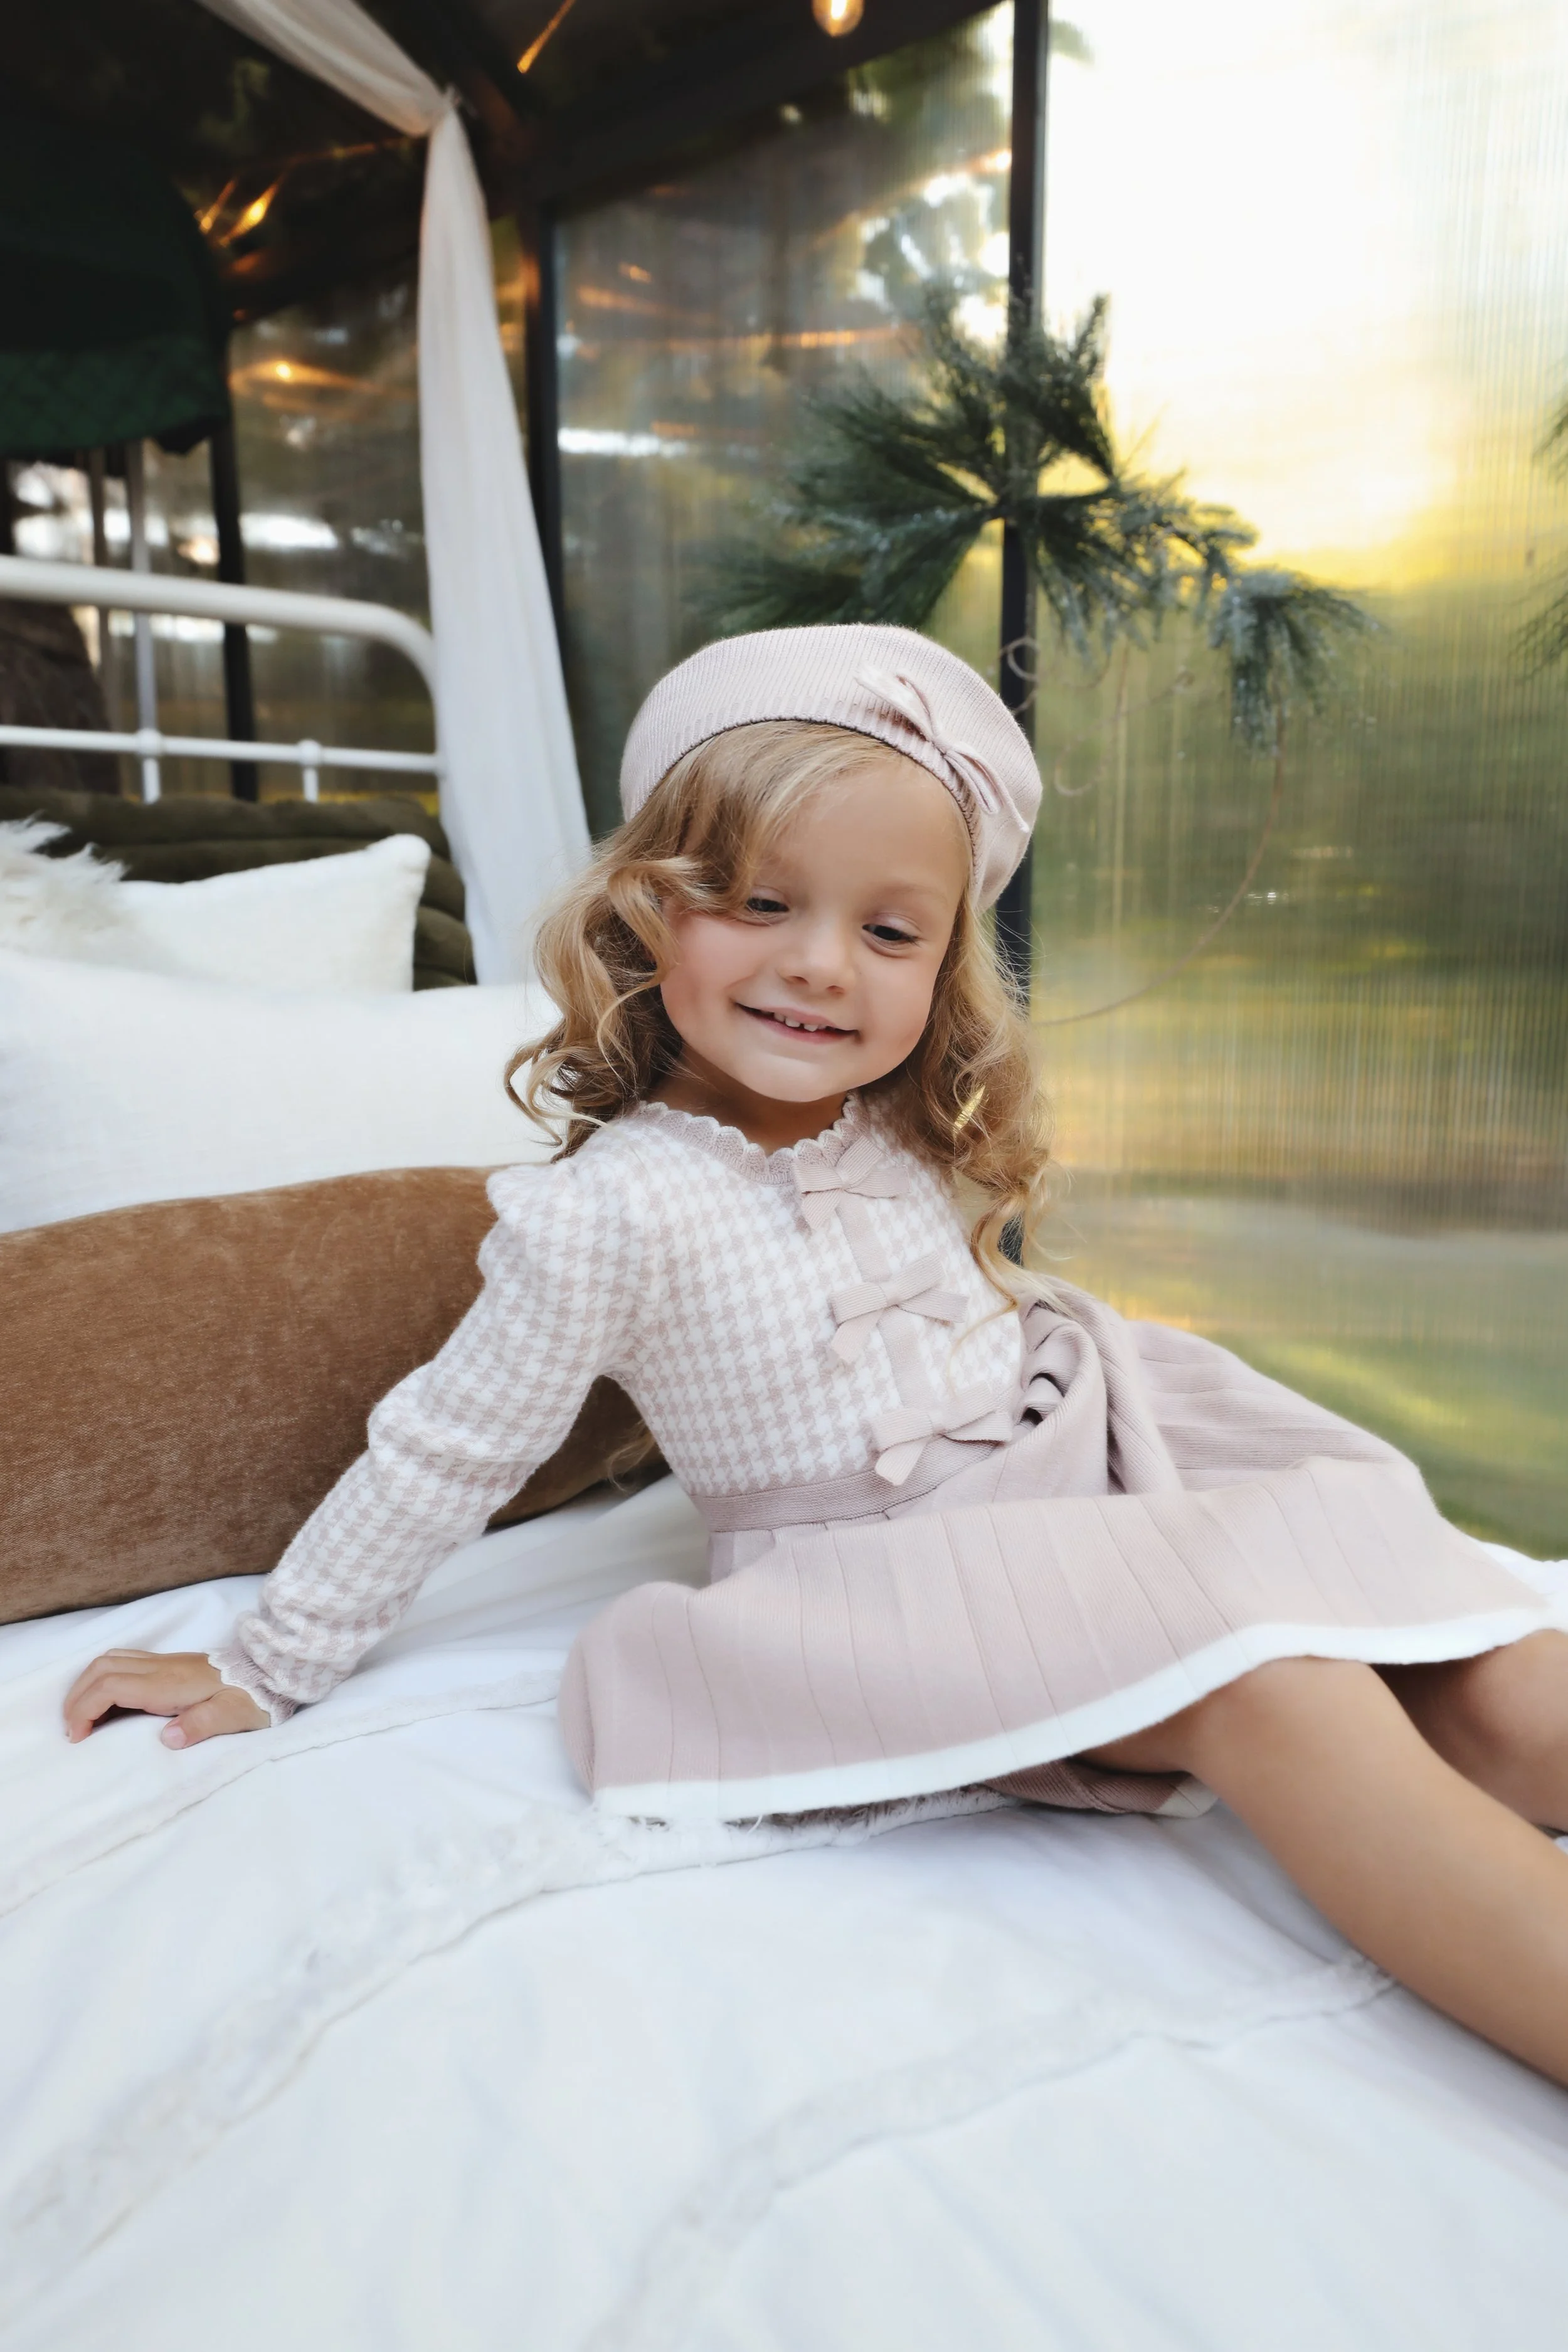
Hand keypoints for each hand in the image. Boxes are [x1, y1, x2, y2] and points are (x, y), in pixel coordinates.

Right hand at [63, 1651, 269, 1746]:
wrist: (271, 1673)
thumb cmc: (253, 1698)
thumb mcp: (234, 1717)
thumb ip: (202, 1726)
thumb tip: (169, 1738)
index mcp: (169, 1682)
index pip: (110, 1686)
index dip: (85, 1709)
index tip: (78, 1737)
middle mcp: (161, 1667)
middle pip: (102, 1667)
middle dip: (77, 1696)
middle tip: (72, 1729)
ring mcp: (164, 1662)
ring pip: (110, 1660)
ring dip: (88, 1684)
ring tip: (83, 1716)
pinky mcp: (169, 1664)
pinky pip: (124, 1662)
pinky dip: (103, 1679)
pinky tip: (107, 1702)